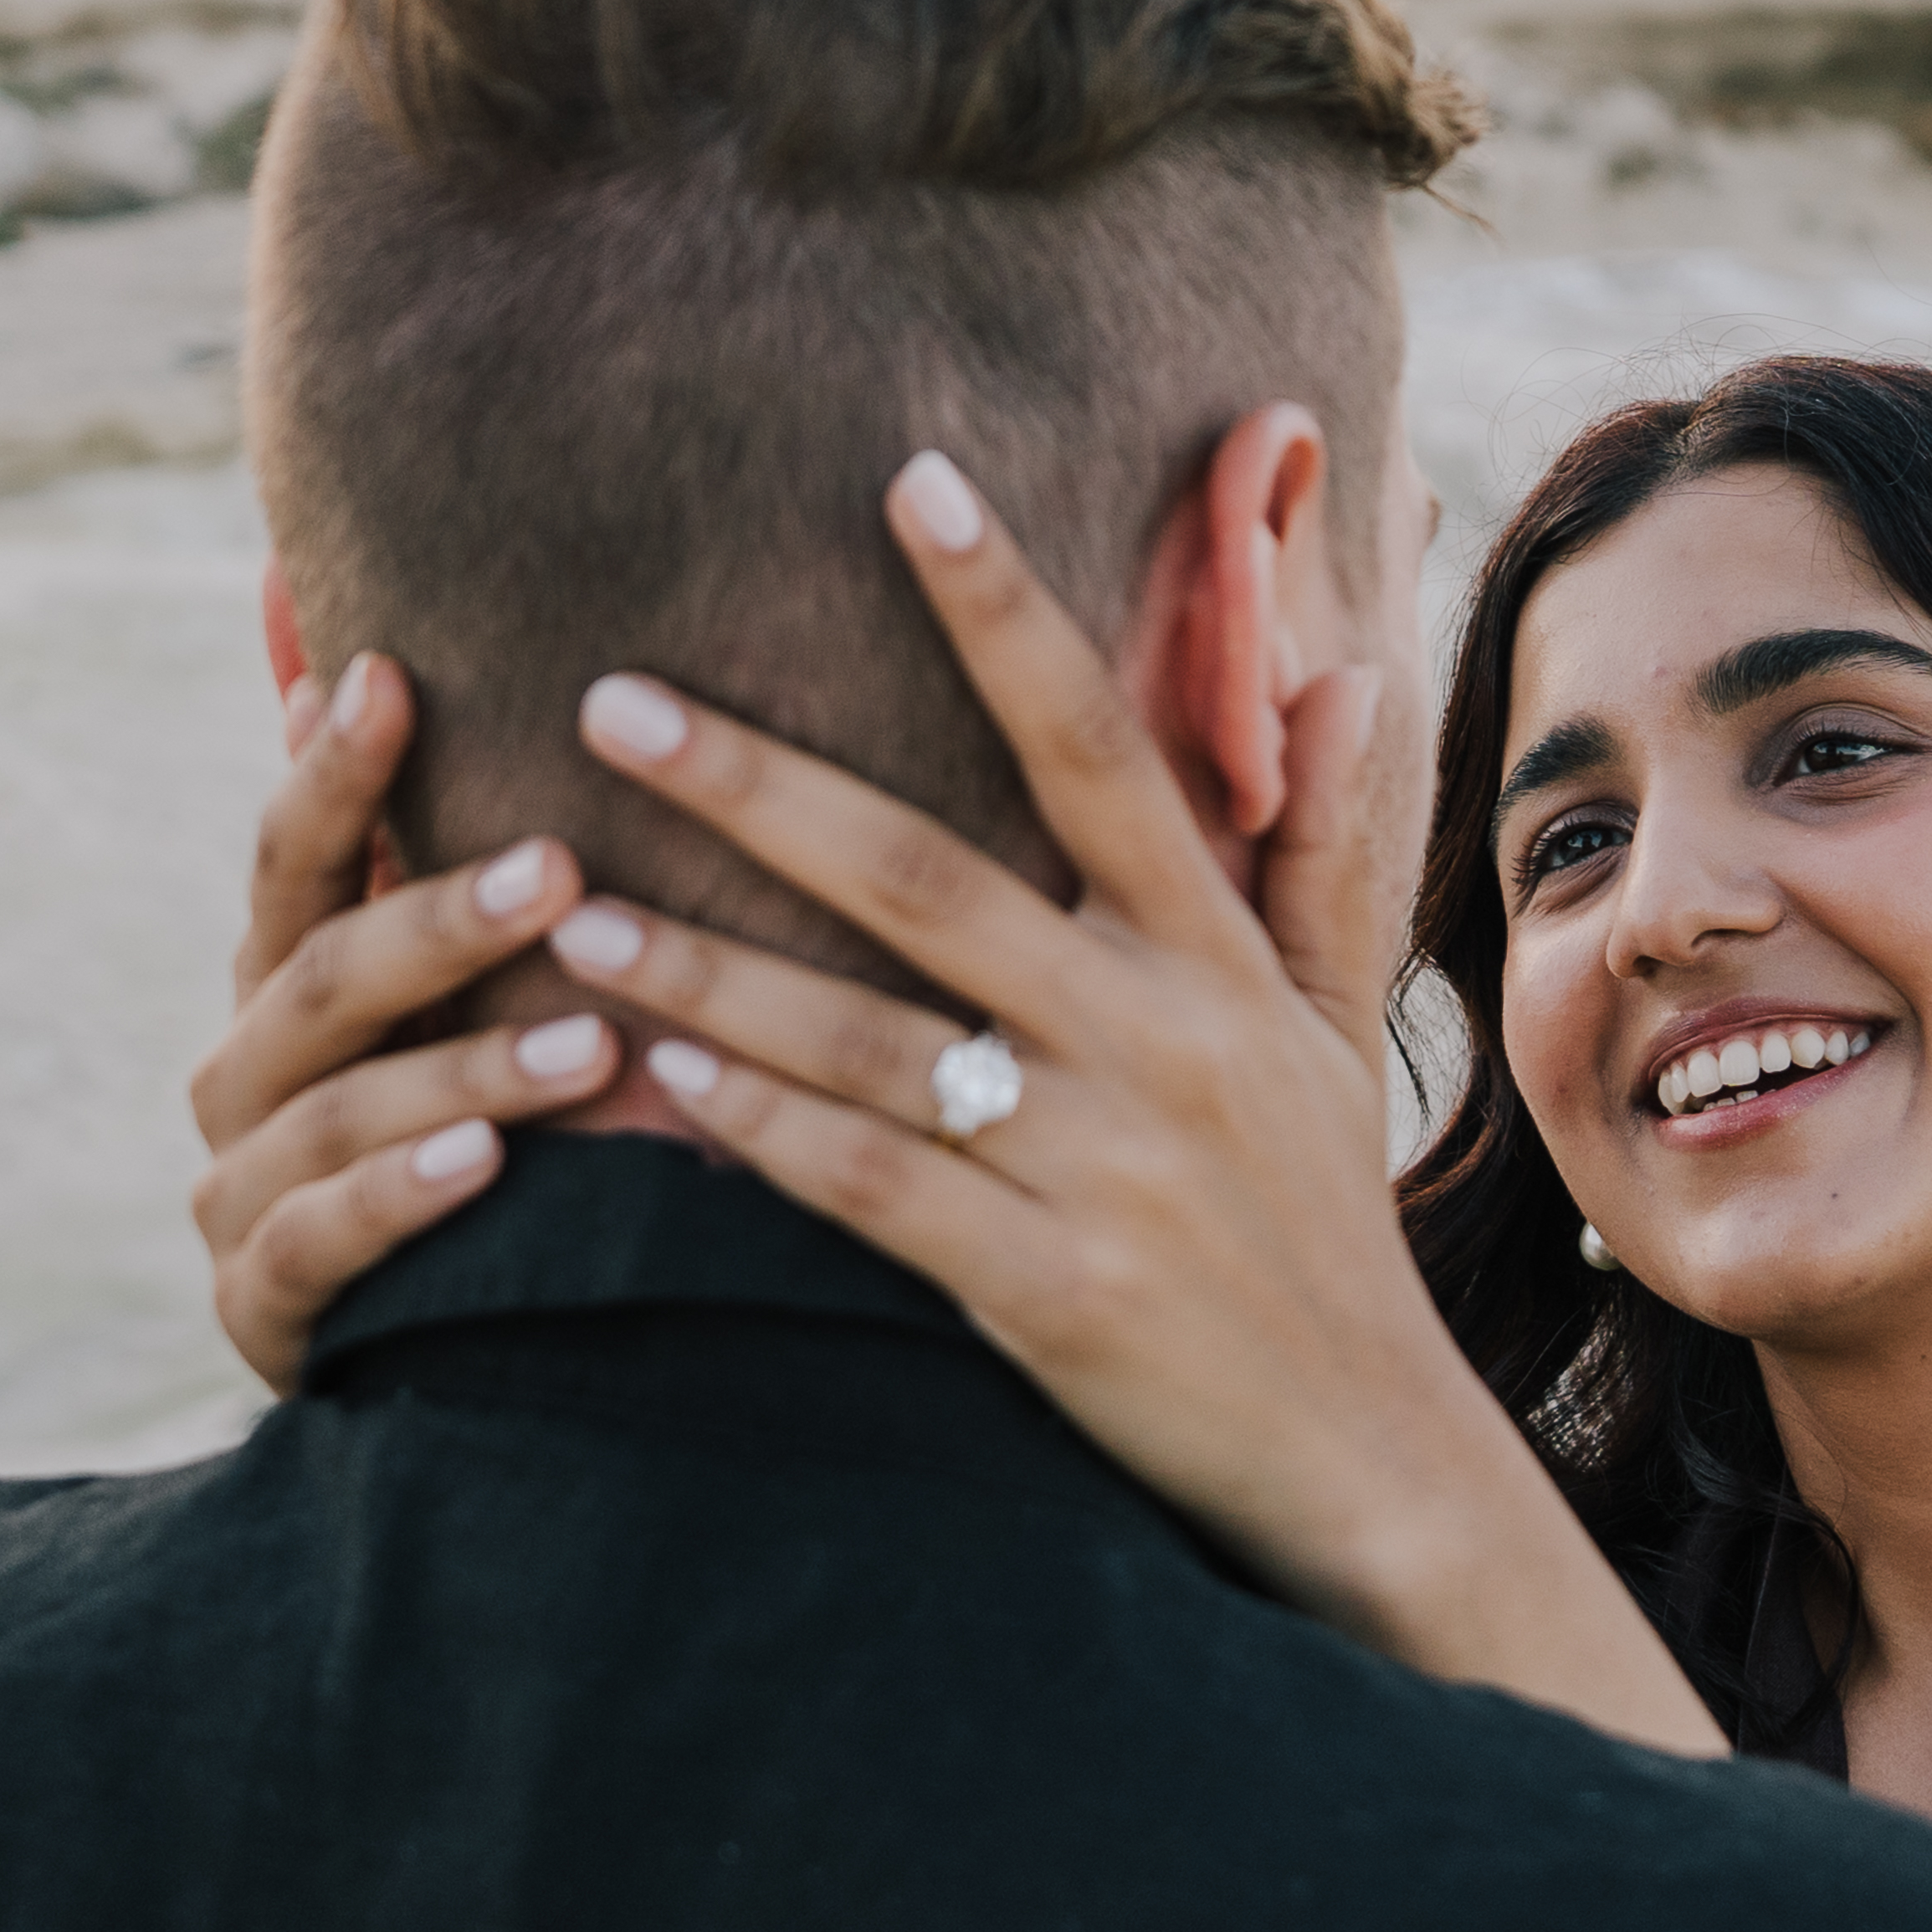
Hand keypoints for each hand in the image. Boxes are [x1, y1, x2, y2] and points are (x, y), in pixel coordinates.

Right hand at [189, 653, 622, 1391]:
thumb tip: (469, 687)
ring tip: (591, 1046)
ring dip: (468, 1070)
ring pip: (339, 1109)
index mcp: (290, 988)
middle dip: (441, 918)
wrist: (452, 1350)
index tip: (391, 675)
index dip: (331, 771)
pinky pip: (323, 1241)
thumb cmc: (495, 1136)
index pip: (296, 864)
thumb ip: (468, 886)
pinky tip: (485, 1165)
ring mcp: (241, 1192)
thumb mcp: (483, 1007)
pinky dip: (403, 1196)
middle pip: (321, 977)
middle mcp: (246, 1077)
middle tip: (563, 865)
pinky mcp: (265, 1305)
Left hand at [556, 464, 1724, 1755]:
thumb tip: (1351, 678)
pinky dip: (757, 1131)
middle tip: (611, 695)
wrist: (1366, 1449)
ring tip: (566, 900)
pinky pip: (871, 1189)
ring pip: (868, 1040)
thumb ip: (1317, 852)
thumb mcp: (1332, 1027)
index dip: (1008, 613)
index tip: (912, 482)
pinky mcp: (1049, 1293)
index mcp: (1218, 960)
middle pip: (932, 881)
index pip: (1106, 750)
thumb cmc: (1322, 1221)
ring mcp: (1101, 1170)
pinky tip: (649, 1079)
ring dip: (706, 966)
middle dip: (762, 785)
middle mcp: (1159, 1042)